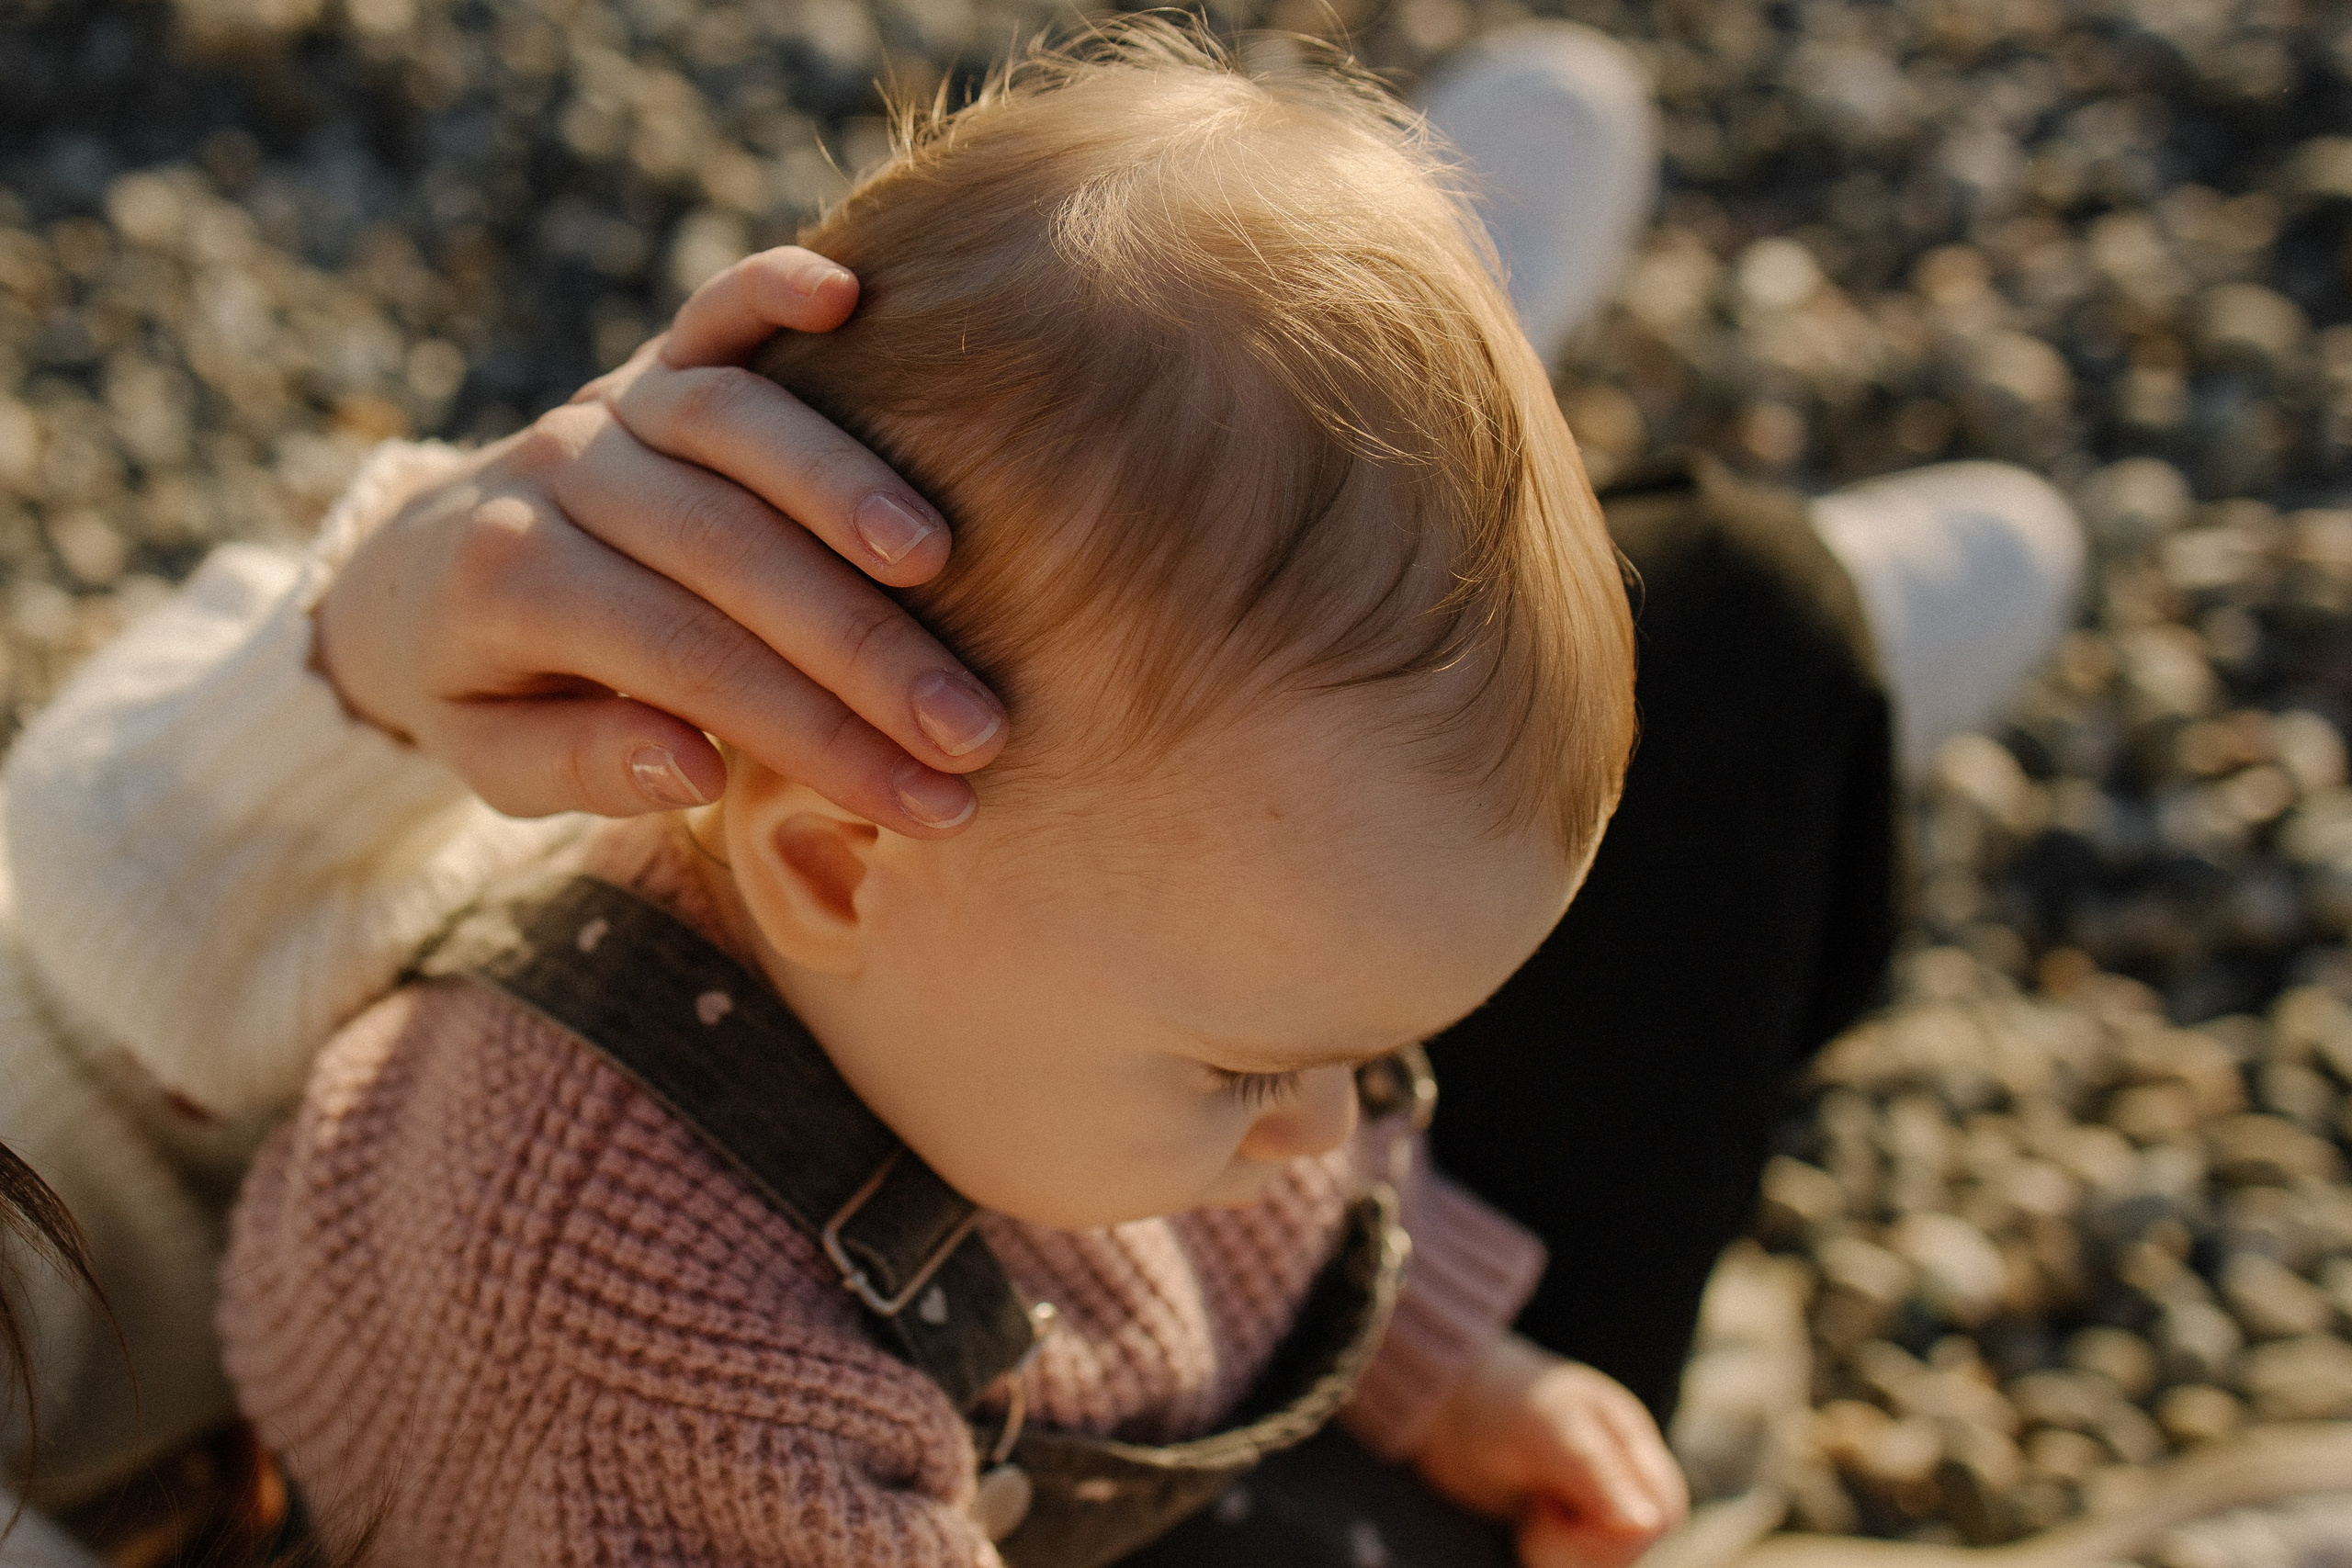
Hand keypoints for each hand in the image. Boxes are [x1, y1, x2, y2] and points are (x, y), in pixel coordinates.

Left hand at [313, 247, 1007, 835]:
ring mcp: (606, 405)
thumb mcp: (496, 762)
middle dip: (867, 647)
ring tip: (940, 561)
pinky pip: (709, 310)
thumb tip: (695, 767)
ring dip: (845, 485)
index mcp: (515, 586)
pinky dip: (770, 289)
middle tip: (975, 727)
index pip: (694, 666)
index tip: (932, 804)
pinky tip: (848, 294)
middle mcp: (558, 476)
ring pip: (732, 424)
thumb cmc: (487, 688)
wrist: (416, 570)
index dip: (821, 738)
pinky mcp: (646, 357)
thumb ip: (583, 767)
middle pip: (729, 553)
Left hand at [1412, 1335, 1688, 1567]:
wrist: (1443, 1404)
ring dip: (1567, 1557)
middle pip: (1638, 1544)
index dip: (1617, 1535)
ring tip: (1532, 1517)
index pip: (1661, 1512)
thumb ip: (1596, 1473)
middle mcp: (1622, 1474)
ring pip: (1608, 1560)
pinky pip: (1581, 1561)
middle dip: (1587, 1550)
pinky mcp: (1568, 1526)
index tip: (1555, 1514)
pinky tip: (1530, 1530)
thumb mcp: (1543, 1430)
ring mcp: (1595, 1502)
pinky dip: (1553, 1559)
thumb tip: (1649, 1523)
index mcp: (1629, 1441)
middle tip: (1536, 1515)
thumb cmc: (1496, 1402)